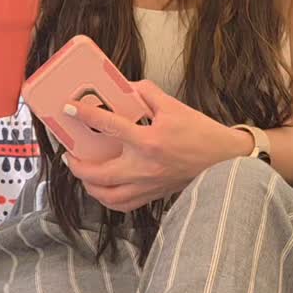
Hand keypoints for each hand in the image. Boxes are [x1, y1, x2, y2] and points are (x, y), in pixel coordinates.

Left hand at [62, 79, 251, 212]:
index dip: (86, 115)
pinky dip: (107, 198)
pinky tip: (102, 189)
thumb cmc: (200, 132)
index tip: (70, 109)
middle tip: (69, 155)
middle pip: (99, 173)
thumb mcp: (174, 105)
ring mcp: (147, 185)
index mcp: (148, 140)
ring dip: (89, 185)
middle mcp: (143, 167)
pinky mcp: (153, 195)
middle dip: (77, 165)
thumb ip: (147, 93)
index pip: (109, 126)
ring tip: (82, 172)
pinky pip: (122, 205)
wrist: (223, 160)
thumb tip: (127, 87)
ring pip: (107, 195)